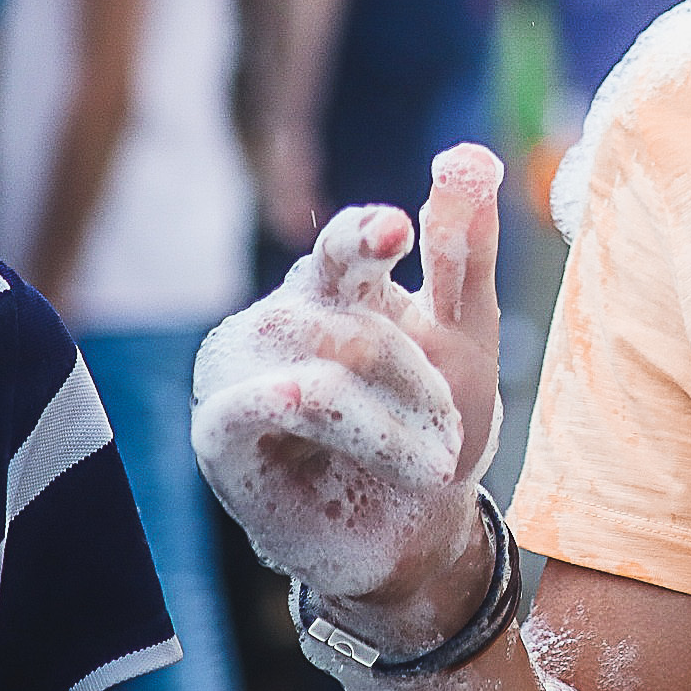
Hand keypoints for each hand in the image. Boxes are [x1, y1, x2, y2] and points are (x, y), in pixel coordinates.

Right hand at [193, 145, 505, 653]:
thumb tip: (470, 155)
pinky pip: (268, 401)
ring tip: (429, 464)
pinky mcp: (220, 431)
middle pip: (346, 315)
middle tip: (449, 432)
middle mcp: (279, 318)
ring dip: (392, 420)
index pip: (345, 245)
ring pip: (319, 360)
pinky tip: (341, 429)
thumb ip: (463, 249)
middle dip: (414, 377)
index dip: (367, 235)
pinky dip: (325, 416)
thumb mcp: (467, 335)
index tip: (396, 230)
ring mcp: (242, 372)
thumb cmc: (435, 426)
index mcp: (335, 287)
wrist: (415, 535)